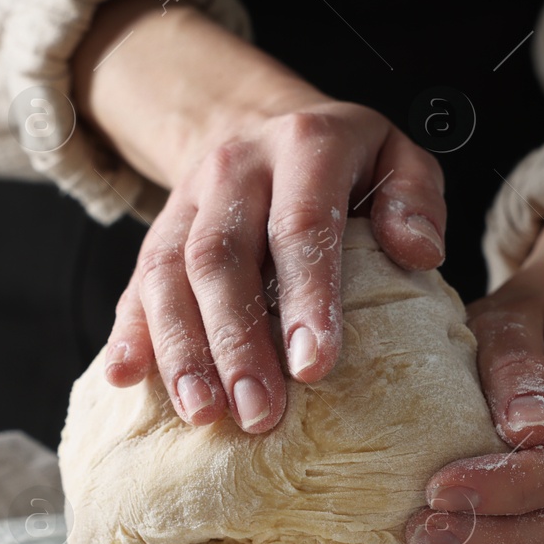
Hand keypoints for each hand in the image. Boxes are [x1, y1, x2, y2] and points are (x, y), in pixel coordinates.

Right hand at [74, 0, 445, 432]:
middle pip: (221, 256)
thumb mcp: (399, 160)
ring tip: (203, 413)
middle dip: (236, 340)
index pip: (301, 223)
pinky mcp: (157, 232)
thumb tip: (418, 252)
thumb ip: (416, 199)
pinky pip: (135, 282)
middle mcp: (235, 168)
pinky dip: (128, 332)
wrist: (268, 129)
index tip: (315, 367)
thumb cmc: (350, 168)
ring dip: (181, 348)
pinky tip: (124, 377)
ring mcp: (187, 200)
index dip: (307, 296)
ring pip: (168, 272)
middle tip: (259, 413)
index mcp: (304, 145)